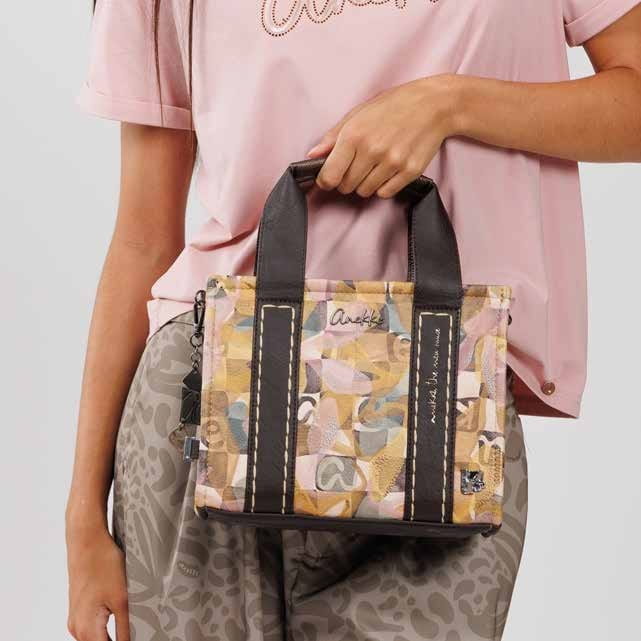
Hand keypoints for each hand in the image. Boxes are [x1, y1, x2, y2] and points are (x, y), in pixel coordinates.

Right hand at [66, 527, 129, 640]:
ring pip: (97, 638)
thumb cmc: (100, 562)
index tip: (141, 636)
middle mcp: (77, 628)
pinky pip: (94, 627)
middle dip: (121, 640)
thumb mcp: (122, 598)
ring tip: (134, 627)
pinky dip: (108, 628)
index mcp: (86, 630)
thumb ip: (127, 628)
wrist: (86, 539)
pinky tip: (122, 617)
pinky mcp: (80, 608)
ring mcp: (76, 618)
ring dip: (115, 636)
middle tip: (140, 631)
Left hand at [307, 74, 459, 198]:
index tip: (329, 177)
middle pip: (346, 186)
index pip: (329, 176)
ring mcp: (392, 163)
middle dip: (347, 180)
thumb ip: (333, 137)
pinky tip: (388, 169)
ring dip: (366, 183)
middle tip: (357, 165)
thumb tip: (313, 155)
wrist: (434, 105)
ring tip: (375, 164)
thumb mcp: (359, 113)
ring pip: (365, 191)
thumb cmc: (394, 105)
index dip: (326, 180)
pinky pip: (385, 193)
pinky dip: (383, 185)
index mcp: (354, 135)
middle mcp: (372, 151)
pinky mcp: (409, 172)